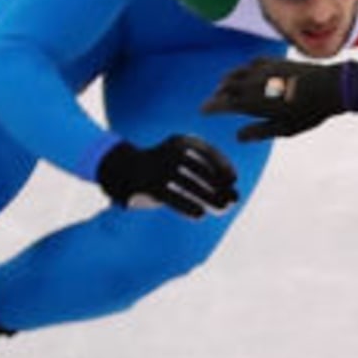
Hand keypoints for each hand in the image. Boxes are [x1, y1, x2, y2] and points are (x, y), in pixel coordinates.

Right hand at [94, 135, 239, 216]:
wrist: (124, 168)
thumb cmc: (165, 167)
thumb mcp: (185, 161)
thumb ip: (208, 175)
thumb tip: (233, 195)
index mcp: (180, 142)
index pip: (207, 151)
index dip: (222, 165)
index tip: (233, 180)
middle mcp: (169, 151)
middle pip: (201, 170)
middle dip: (219, 186)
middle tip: (233, 201)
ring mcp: (158, 167)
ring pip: (189, 185)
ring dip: (209, 198)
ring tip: (222, 209)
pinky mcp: (148, 185)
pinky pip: (172, 197)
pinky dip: (187, 206)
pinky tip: (199, 215)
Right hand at [205, 58, 345, 139]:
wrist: (328, 87)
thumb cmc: (308, 113)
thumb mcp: (283, 129)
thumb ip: (259, 132)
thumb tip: (238, 137)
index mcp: (252, 102)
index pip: (222, 103)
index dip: (210, 107)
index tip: (202, 110)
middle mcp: (253, 82)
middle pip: (226, 86)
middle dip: (217, 94)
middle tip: (213, 101)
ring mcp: (263, 69)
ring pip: (236, 72)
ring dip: (227, 80)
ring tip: (225, 87)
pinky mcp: (273, 60)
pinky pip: (251, 63)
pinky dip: (243, 69)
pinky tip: (246, 72)